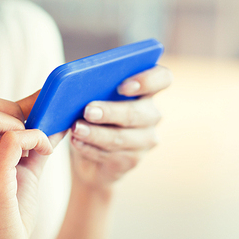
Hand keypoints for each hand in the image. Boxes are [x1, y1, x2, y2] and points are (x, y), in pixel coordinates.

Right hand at [0, 92, 57, 238]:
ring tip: (36, 146)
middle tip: (32, 129)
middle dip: (11, 107)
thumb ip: (33, 148)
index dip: (6, 103)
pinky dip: (36, 138)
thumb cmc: (8, 221)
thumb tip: (56, 120)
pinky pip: (13, 140)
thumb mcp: (20, 176)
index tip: (33, 110)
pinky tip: (45, 151)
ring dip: (20, 123)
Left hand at [69, 65, 172, 189]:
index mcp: (146, 90)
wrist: (88, 151)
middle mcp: (151, 114)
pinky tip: (77, 141)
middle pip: (136, 112)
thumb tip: (79, 86)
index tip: (123, 86)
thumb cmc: (92, 114)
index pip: (162, 78)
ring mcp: (145, 139)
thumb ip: (94, 88)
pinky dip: (89, 147)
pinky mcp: (132, 159)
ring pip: (121, 137)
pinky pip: (111, 154)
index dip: (147, 80)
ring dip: (95, 133)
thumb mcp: (93, 97)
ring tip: (76, 129)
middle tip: (88, 111)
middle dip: (109, 112)